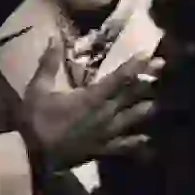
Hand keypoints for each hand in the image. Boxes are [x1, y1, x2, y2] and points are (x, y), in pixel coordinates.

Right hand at [22, 38, 162, 171]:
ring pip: (131, 118)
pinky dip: (134, 141)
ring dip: (143, 108)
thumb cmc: (35, 120)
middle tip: (161, 67)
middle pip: (130, 95)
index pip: (118, 78)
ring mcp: (106, 133)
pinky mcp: (101, 148)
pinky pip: (122, 145)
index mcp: (91, 98)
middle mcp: (105, 114)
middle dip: (145, 79)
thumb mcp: (37, 89)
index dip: (134, 65)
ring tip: (154, 100)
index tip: (148, 54)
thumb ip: (48, 64)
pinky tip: (145, 139)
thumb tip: (54, 39)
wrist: (33, 155)